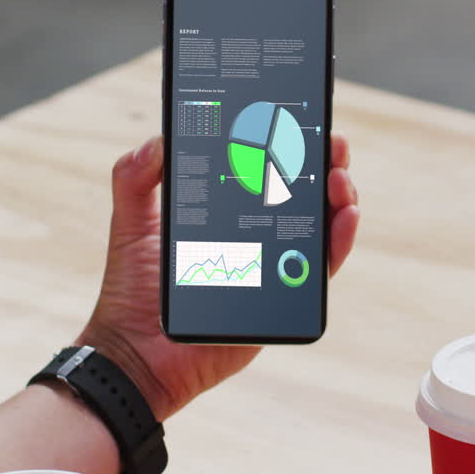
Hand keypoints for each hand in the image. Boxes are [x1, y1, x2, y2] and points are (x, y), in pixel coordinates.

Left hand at [77, 134, 359, 420]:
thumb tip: (158, 138)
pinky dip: (338, 242)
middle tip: (330, 142)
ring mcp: (271, 267)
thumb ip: (134, 178)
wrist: (135, 353)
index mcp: (224, 215)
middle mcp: (254, 237)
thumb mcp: (130, 223)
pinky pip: (319, 270)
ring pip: (318, 227)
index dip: (287, 146)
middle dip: (322, 164)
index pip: (264, 172)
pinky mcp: (281, 300)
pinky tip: (344, 215)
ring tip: (338, 176)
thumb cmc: (131, 293)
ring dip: (337, 197)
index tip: (299, 120)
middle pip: (300, 194)